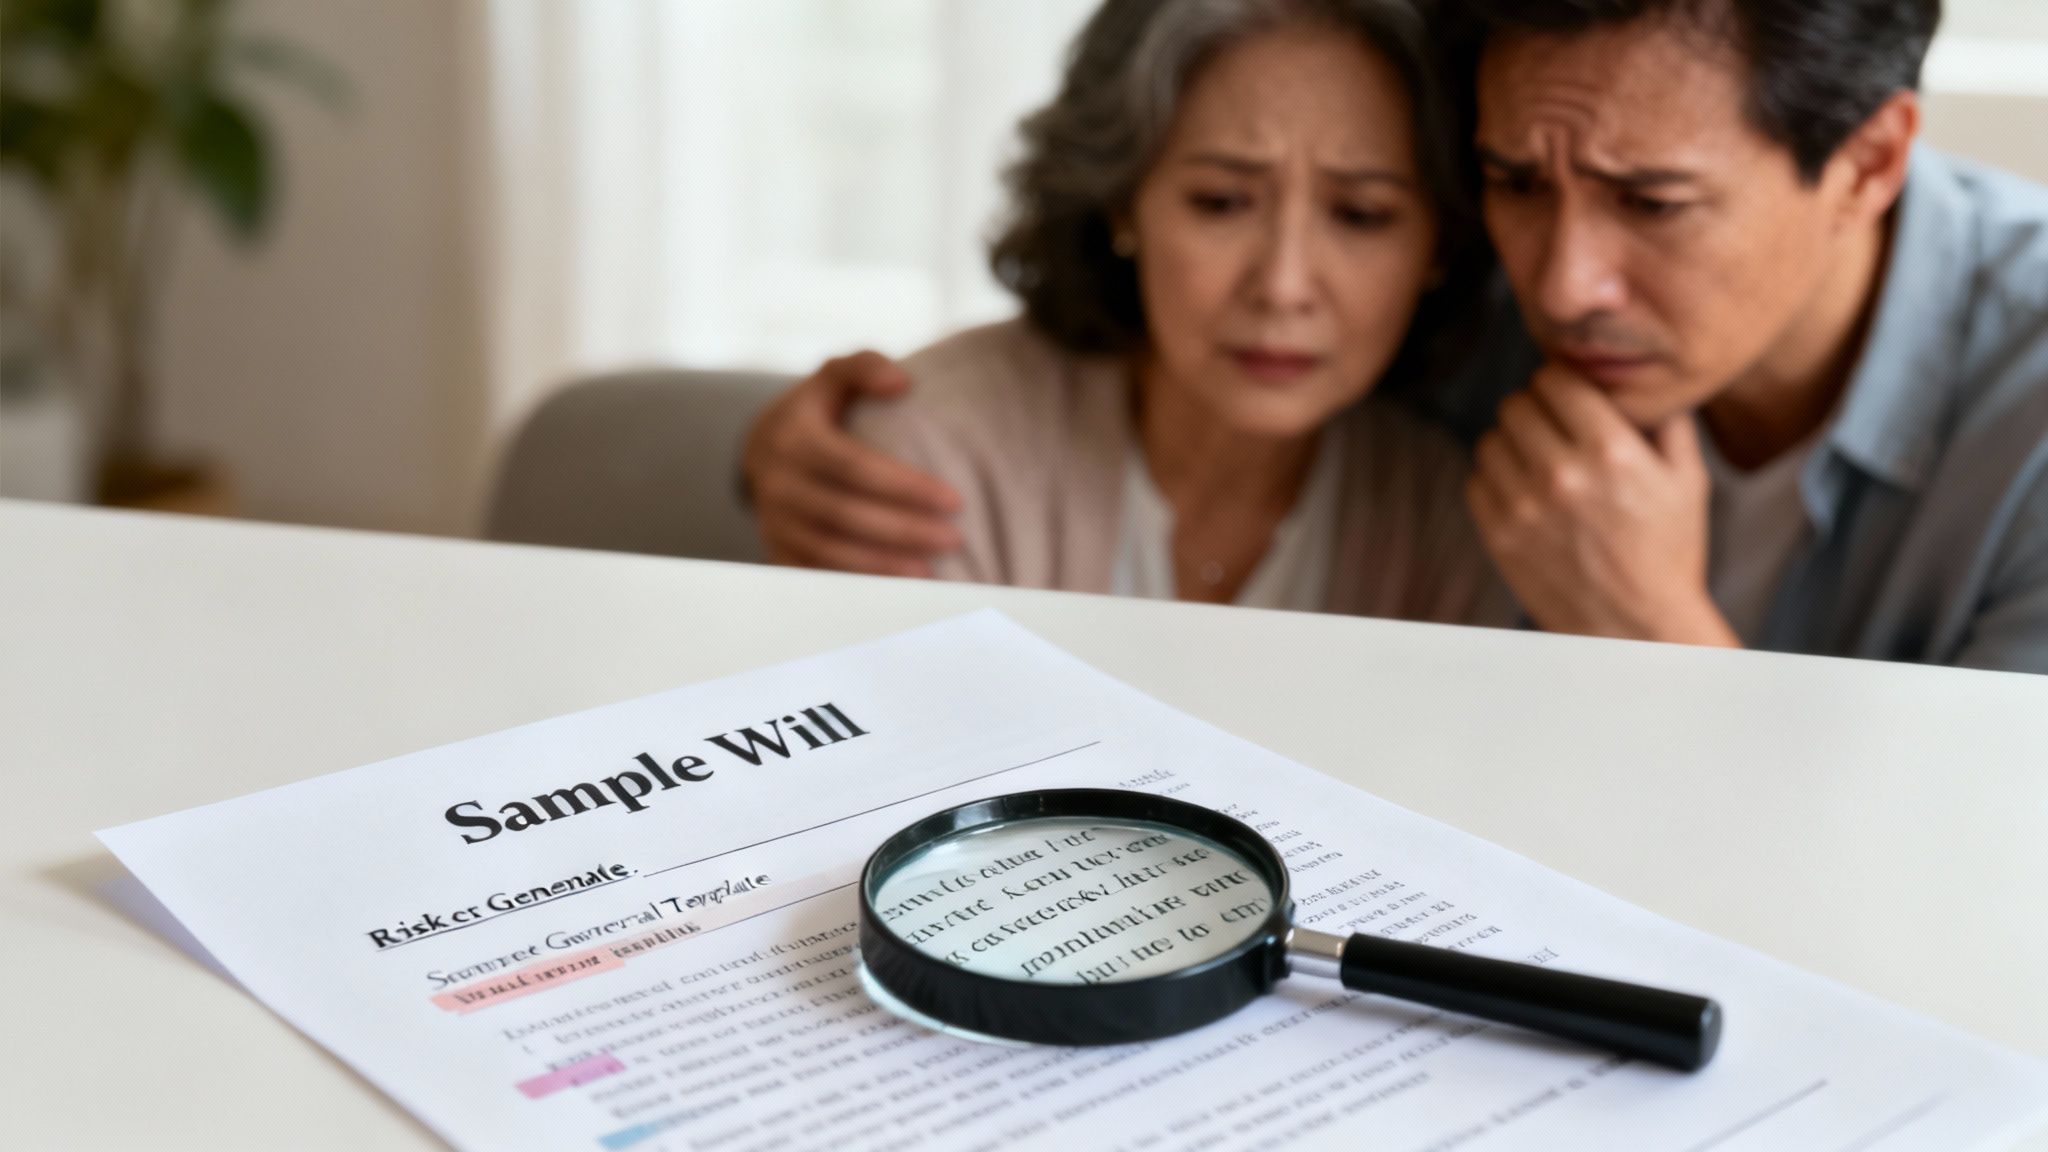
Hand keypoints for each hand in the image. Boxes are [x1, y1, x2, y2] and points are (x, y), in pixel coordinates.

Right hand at [742, 351, 961, 576]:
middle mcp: (777, 482)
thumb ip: (866, 367)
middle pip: (847, 515)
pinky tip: (895, 588)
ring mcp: (773, 521)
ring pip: (830, 552)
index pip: (857, 467)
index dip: (906, 487)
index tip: (954, 501)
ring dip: (883, 566)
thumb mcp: (834, 375)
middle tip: (953, 540)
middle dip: (904, 531)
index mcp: (794, 437)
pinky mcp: (776, 551)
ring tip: (930, 572)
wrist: (762, 447)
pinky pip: (816, 575)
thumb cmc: (817, 410)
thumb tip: (901, 382)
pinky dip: (856, 584)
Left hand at [1465, 366, 1737, 646]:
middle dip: (1534, 408)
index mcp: (1611, 451)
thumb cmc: (1669, 553)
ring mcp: (1524, 507)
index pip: (1555, 379)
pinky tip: (1522, 491)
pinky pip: (1476, 480)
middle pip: (1516, 403)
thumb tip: (1643, 382)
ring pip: (1491, 439)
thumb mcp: (1688, 481)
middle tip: (1550, 427)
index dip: (1560, 382)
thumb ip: (1668, 423)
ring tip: (1536, 460)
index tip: (1568, 396)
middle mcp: (1562, 474)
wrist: (1636, 630)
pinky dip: (1494, 479)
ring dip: (1511, 443)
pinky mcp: (1499, 537)